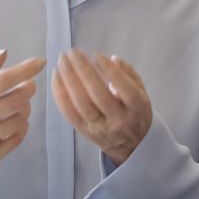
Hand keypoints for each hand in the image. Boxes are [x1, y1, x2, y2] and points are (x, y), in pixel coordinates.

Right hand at [0, 50, 45, 176]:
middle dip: (28, 89)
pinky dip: (20, 127)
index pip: (1, 82)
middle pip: (14, 101)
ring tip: (17, 104)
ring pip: (18, 120)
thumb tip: (4, 54)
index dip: (24, 70)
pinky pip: (16, 140)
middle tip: (28, 85)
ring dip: (24, 108)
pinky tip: (12, 120)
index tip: (40, 62)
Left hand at [52, 50, 151, 164]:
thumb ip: (128, 73)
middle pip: (98, 95)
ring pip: (81, 104)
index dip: (109, 70)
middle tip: (73, 53)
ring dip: (68, 80)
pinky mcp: (84, 132)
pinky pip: (68, 113)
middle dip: (83, 71)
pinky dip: (60, 94)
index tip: (96, 54)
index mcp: (136, 107)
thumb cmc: (135, 111)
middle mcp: (118, 119)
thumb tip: (112, 59)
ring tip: (62, 61)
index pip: (123, 87)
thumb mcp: (142, 91)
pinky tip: (56, 77)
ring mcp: (99, 128)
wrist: (131, 146)